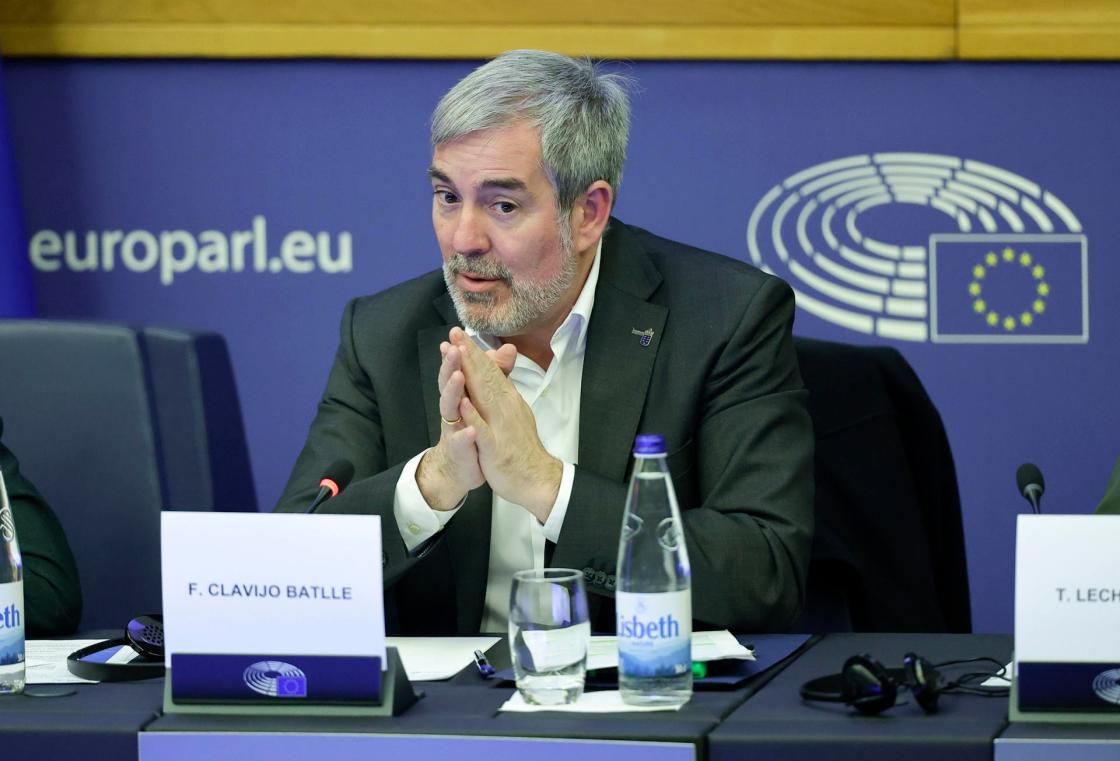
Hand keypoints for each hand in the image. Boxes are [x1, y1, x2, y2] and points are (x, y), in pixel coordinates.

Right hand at [415, 332, 517, 509]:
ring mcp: (453, 428)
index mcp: (461, 395)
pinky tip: (469, 430)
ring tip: (458, 378)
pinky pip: (459, 442)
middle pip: (449, 382)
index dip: (458, 352)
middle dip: (451, 365)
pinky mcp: (459, 450)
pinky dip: (464, 435)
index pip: (459, 369)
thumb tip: (507, 348)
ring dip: (453, 392)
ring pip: (449, 408)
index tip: (457, 333)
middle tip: (454, 349)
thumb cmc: (472, 428)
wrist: (460, 466)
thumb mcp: (484, 399)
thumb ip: (494, 374)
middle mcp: (453, 408)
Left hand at [451, 328, 561, 521]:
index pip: (490, 371)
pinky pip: (482, 430)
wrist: (537, 478)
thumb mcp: (514, 414)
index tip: (460, 334)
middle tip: (456, 332)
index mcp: (507, 400)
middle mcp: (505, 408)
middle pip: (485, 377)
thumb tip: (502, 374)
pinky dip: (472, 416)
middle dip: (469, 354)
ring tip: (458, 355)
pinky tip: (463, 404)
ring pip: (483, 396)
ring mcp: (500, 426)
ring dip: (470, 375)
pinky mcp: (495, 448)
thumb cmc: (522, 447)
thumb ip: (505, 392)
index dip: (474, 352)